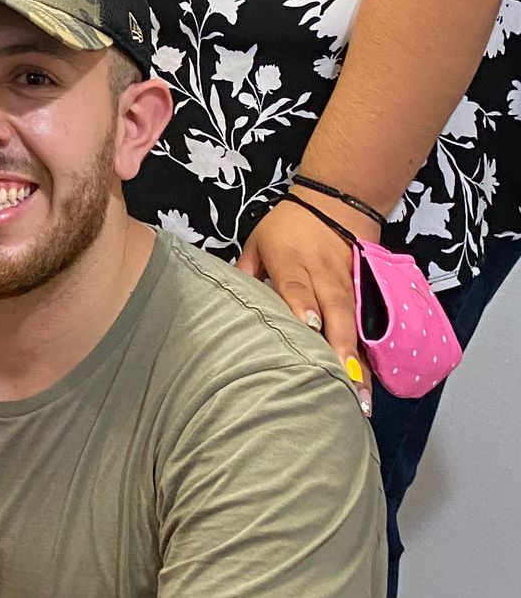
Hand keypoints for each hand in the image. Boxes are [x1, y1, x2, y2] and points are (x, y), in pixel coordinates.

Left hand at [238, 198, 370, 415]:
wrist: (336, 203)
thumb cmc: (287, 226)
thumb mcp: (257, 241)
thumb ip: (244, 271)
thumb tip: (224, 303)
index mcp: (291, 260)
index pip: (296, 284)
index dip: (303, 305)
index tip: (310, 328)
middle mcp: (323, 274)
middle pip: (334, 309)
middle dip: (340, 345)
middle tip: (344, 380)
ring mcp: (347, 285)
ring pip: (354, 323)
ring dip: (359, 359)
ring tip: (360, 394)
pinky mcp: (363, 294)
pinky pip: (366, 326)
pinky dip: (371, 354)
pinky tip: (373, 382)